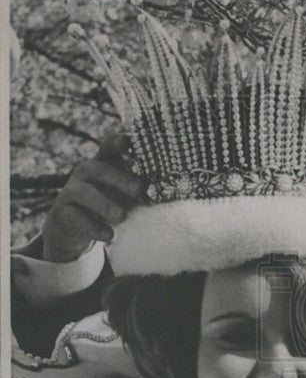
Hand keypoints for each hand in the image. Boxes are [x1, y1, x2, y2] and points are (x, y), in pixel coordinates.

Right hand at [42, 132, 143, 262]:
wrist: (73, 229)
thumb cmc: (107, 205)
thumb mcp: (124, 195)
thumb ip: (140, 189)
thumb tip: (171, 191)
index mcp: (103, 164)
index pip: (108, 148)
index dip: (117, 142)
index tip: (130, 142)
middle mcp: (85, 174)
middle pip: (99, 169)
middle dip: (119, 177)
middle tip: (138, 188)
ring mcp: (71, 192)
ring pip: (85, 193)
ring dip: (104, 204)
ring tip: (121, 216)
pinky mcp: (63, 213)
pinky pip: (77, 218)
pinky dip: (94, 227)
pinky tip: (109, 236)